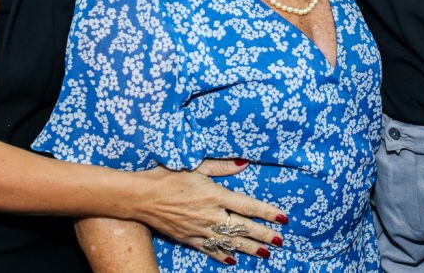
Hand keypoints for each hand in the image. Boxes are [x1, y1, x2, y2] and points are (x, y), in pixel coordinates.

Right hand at [130, 159, 285, 265]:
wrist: (141, 196)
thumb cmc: (167, 175)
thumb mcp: (196, 164)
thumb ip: (221, 166)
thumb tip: (244, 163)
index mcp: (215, 194)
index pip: (247, 206)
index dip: (267, 213)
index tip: (282, 218)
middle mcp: (210, 215)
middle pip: (242, 228)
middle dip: (263, 235)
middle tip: (280, 241)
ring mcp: (199, 229)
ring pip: (229, 242)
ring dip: (249, 248)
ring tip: (265, 254)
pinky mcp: (188, 238)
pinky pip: (210, 250)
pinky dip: (223, 256)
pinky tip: (234, 260)